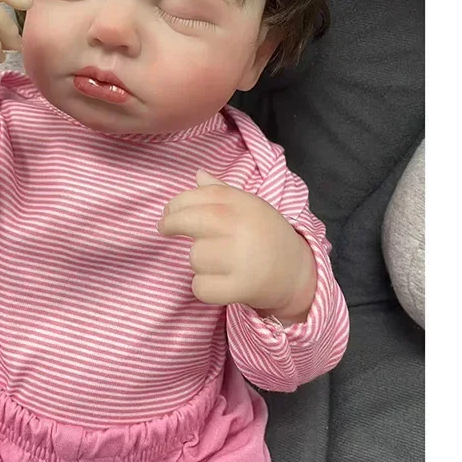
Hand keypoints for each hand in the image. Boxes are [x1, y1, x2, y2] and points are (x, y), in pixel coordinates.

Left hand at [158, 170, 316, 323]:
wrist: (296, 272)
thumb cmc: (266, 235)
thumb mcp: (250, 207)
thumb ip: (222, 191)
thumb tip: (198, 174)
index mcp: (243, 204)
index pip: (198, 196)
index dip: (177, 203)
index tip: (168, 212)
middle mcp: (241, 226)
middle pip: (188, 222)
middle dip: (170, 224)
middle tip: (164, 228)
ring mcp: (241, 257)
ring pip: (194, 257)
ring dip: (198, 261)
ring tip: (218, 261)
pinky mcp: (240, 286)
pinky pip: (200, 287)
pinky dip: (204, 287)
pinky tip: (218, 282)